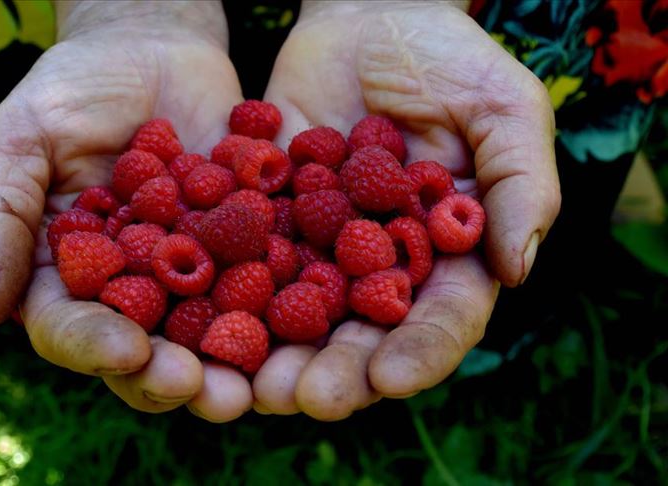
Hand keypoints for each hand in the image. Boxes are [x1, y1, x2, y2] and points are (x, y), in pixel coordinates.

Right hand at [0, 1, 253, 420]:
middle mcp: (130, 289)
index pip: (70, 327)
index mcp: (66, 276)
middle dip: (173, 377)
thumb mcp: (21, 138)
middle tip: (204, 391)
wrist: (150, 47)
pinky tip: (311, 321)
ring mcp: (191, 275)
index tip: (126, 351)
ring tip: (258, 386)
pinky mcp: (244, 251)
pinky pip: (268, 286)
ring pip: (209, 337)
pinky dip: (287, 309)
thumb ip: (0, 216)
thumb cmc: (72, 89)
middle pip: (145, 352)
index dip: (94, 345)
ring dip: (234, 367)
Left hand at [253, 1, 560, 418]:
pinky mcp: (267, 221)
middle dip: (337, 371)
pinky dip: (221, 295)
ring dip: (272, 354)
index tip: (392, 379)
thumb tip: (518, 267)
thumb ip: (520, 183)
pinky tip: (198, 322)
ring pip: (296, 316)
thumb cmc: (448, 57)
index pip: (441, 318)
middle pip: (362, 334)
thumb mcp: (500, 108)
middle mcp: (379, 266)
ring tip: (248, 385)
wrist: (366, 14)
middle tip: (304, 398)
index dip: (420, 351)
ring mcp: (319, 248)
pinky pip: (241, 263)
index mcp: (445, 255)